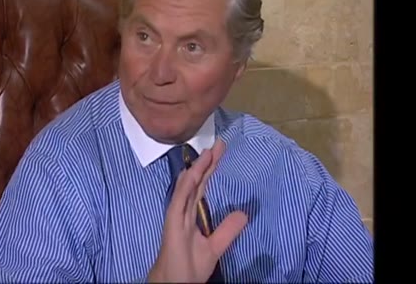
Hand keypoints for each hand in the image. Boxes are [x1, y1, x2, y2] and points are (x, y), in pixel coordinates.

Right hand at [148, 138, 247, 282]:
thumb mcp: (215, 247)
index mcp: (191, 215)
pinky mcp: (172, 224)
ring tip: (207, 153)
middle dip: (207, 164)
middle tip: (218, 144)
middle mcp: (183, 212)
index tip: (219, 153)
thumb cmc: (189, 267)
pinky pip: (179, 201)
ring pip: (188, 188)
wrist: (174, 283)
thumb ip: (227, 230)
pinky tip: (191, 173)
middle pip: (197, 183)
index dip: (211, 170)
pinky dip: (185, 186)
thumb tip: (243, 214)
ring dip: (196, 170)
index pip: (203, 187)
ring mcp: (176, 216)